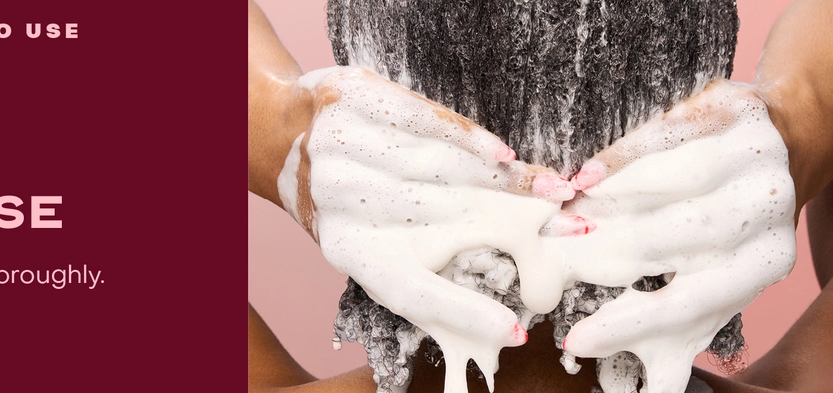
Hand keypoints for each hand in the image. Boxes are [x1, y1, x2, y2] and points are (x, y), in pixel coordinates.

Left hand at [277, 66, 590, 391]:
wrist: (283, 133)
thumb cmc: (346, 198)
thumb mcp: (368, 240)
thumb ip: (423, 263)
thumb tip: (495, 314)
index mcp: (347, 249)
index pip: (409, 290)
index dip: (461, 312)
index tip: (514, 330)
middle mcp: (340, 201)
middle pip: (438, 217)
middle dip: (510, 223)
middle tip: (568, 229)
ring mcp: (341, 148)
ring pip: (435, 167)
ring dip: (502, 181)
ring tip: (552, 190)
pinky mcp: (353, 100)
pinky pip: (421, 120)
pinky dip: (467, 139)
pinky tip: (504, 156)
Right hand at [553, 80, 797, 392]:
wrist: (783, 139)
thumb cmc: (733, 224)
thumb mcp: (719, 276)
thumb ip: (681, 318)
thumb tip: (652, 390)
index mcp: (765, 261)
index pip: (695, 300)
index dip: (633, 323)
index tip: (578, 340)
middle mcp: (771, 209)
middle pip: (687, 233)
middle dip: (615, 247)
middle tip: (559, 256)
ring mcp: (761, 156)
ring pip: (684, 178)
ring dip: (619, 197)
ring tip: (568, 213)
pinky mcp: (740, 111)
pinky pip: (677, 131)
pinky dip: (628, 152)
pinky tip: (589, 174)